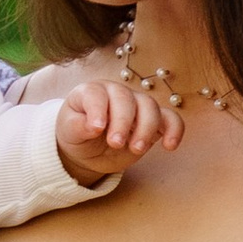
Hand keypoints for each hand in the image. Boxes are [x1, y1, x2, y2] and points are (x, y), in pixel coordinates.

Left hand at [50, 54, 184, 191]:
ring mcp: (137, 105)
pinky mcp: (153, 122)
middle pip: (126, 99)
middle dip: (123, 122)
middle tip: (115, 143)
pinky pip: (170, 119)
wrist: (89, 149)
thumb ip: (77, 126)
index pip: (96, 94)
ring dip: (146, 128)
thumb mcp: (68, 132)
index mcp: (92, 92)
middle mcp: (116, 93)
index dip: (98, 109)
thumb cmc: (77, 134)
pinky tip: (169, 146)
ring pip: (150, 106)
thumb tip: (93, 127)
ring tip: (136, 149)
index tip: (96, 129)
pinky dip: (174, 130)